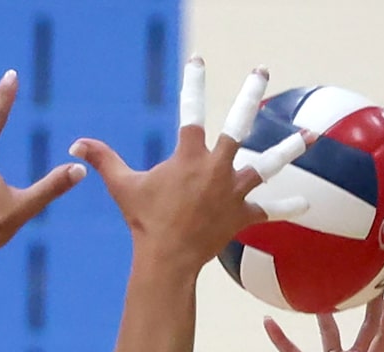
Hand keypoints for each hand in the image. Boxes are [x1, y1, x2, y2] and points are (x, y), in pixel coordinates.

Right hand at [70, 58, 310, 274]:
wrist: (166, 260)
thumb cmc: (144, 223)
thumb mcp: (122, 187)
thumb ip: (102, 160)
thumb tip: (74, 145)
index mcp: (189, 156)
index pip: (192, 110)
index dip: (193, 83)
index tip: (198, 59)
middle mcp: (216, 168)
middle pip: (239, 125)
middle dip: (250, 95)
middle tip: (262, 71)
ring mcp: (232, 192)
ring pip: (266, 165)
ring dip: (289, 149)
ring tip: (310, 136)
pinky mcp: (240, 216)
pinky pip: (268, 212)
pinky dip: (287, 209)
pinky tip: (307, 204)